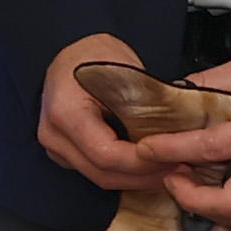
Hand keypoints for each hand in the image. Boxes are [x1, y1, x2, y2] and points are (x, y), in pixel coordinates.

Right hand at [37, 36, 173, 195]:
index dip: (142, 163)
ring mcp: (55, 145)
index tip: (171, 159)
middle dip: (143, 176)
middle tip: (177, 170)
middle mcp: (54, 134)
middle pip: (102, 173)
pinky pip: (94, 171)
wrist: (72, 51)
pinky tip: (147, 167)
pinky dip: (123, 173)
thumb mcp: (125, 73)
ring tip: (167, 171)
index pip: (107, 155)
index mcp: (66, 113)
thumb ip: (143, 108)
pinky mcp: (62, 151)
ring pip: (99, 178)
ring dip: (135, 179)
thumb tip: (173, 136)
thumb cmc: (96, 54)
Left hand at [151, 53, 230, 230]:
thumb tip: (174, 94)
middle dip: (193, 200)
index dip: (172, 150)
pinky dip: (227, 207)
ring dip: (210, 209)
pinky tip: (209, 189)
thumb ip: (208, 83)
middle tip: (171, 178)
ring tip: (187, 185)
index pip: (209, 149)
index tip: (148, 148)